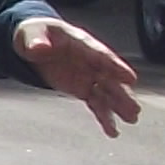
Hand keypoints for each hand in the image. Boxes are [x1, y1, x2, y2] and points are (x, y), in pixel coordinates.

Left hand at [15, 15, 140, 134]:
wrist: (33, 41)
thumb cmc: (36, 33)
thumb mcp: (30, 34)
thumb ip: (36, 41)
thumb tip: (38, 48)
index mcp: (81, 44)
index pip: (101, 56)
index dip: (115, 67)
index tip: (130, 78)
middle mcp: (90, 61)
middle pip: (109, 78)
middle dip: (121, 93)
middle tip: (134, 107)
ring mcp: (87, 76)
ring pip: (106, 93)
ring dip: (118, 106)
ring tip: (131, 119)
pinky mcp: (82, 88)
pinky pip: (95, 103)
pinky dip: (103, 116)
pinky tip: (112, 131)